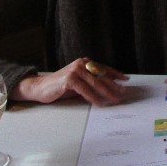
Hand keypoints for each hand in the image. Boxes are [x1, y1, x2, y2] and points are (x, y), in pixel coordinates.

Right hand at [11, 57, 126, 105]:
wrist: (41, 87)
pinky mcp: (69, 79)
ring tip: (115, 99)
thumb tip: (109, 87)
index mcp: (85, 62)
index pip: (103, 68)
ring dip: (107, 92)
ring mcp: (75, 70)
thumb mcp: (79, 82)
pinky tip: (100, 102)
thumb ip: (91, 82)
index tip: (126, 79)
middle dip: (114, 85)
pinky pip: (85, 90)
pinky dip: (93, 97)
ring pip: (95, 83)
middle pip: (101, 76)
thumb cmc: (61, 86)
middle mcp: (81, 64)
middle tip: (123, 92)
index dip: (115, 74)